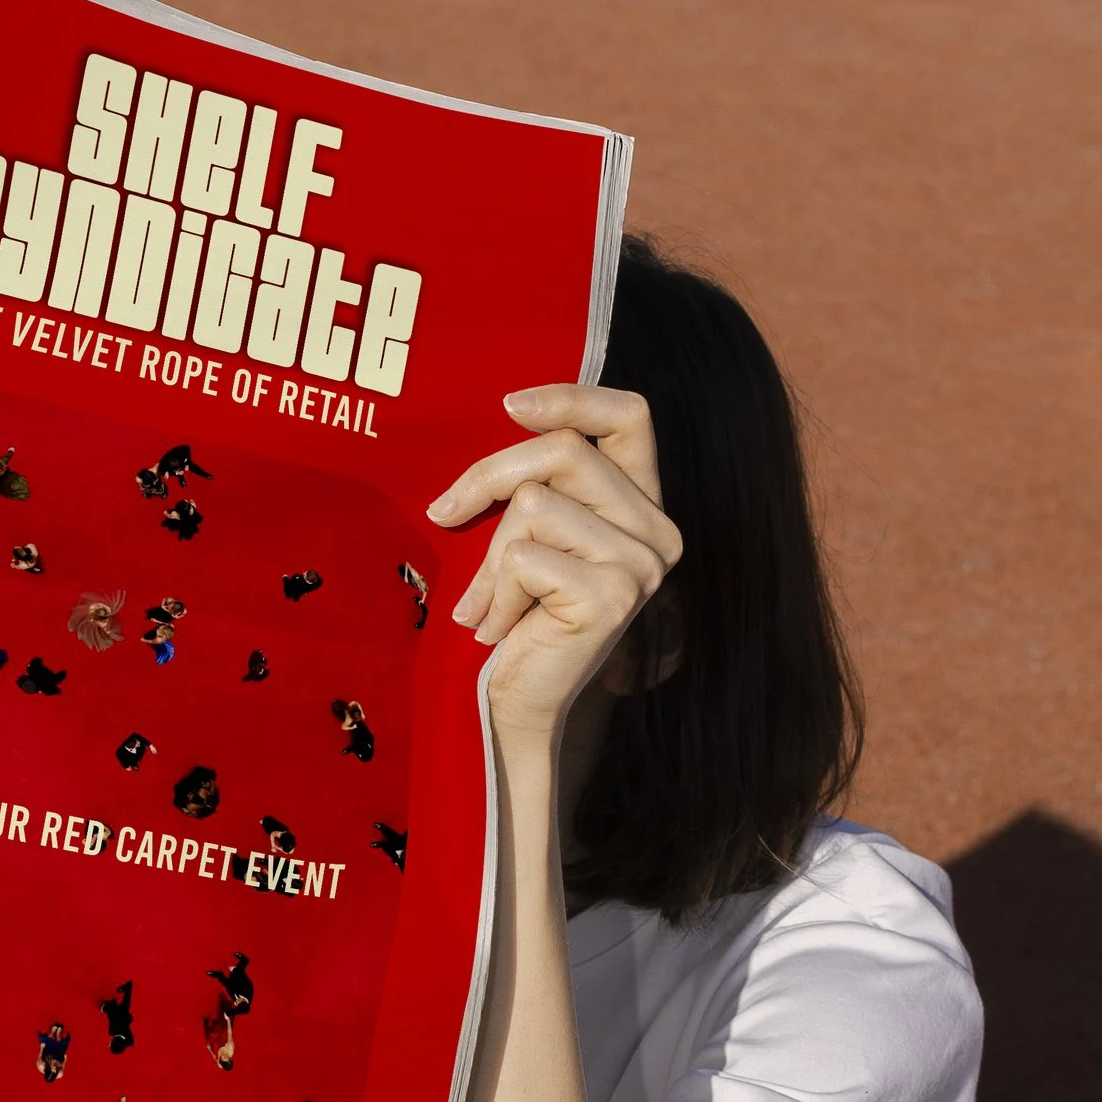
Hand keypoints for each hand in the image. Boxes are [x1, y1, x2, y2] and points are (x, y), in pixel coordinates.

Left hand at [425, 386, 682, 747]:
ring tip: (490, 602)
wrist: (519, 704)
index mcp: (645, 506)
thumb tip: (506, 411)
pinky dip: (495, 593)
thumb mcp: (531, 535)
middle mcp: (657, 532)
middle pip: (563, 452)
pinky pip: (523, 557)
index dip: (572, 397)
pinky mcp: (611, 596)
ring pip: (535, 505)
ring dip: (490, 557)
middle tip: (444, 515)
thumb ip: (537, 482)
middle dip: (488, 479)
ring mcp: (640, 565)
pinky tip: (499, 628)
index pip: (629, 416)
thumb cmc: (519, 616)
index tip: (508, 405)